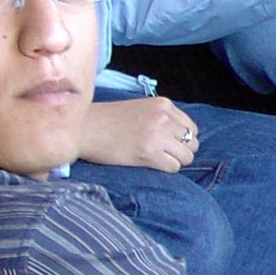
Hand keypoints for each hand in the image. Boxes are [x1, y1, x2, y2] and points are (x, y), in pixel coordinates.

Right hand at [79, 96, 198, 171]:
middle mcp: (164, 118)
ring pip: (186, 157)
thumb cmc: (108, 120)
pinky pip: (173, 167)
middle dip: (181, 151)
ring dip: (175, 162)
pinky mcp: (148, 153)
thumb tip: (183, 137)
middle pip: (192, 143)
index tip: (169, 144)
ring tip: (156, 159)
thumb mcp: (141, 109)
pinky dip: (166, 169)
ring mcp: (157, 135)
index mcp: (164, 105)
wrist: (83, 128)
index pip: (191, 128)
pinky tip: (150, 164)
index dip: (182, 139)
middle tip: (163, 154)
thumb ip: (162, 118)